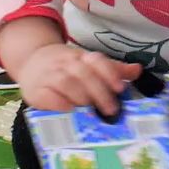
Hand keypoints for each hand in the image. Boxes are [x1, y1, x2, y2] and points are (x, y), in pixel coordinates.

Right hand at [15, 42, 140, 116]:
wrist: (31, 61)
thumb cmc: (66, 67)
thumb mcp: (89, 63)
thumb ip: (112, 69)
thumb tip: (137, 70)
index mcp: (81, 57)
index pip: (97, 60)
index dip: (110, 73)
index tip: (121, 89)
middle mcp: (65, 64)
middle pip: (84, 74)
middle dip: (100, 92)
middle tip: (112, 110)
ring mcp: (49, 76)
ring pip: (66, 83)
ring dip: (81, 98)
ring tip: (92, 112)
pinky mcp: (35, 90)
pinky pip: (47, 96)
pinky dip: (59, 104)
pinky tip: (69, 111)